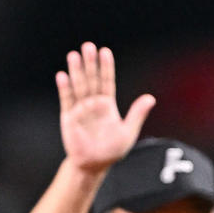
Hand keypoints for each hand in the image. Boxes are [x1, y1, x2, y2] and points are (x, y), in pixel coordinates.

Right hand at [57, 43, 155, 173]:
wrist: (92, 166)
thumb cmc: (111, 151)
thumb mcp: (128, 133)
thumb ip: (137, 114)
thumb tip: (150, 98)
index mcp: (108, 105)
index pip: (107, 81)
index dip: (106, 67)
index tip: (105, 51)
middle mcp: (93, 104)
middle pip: (91, 79)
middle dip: (90, 63)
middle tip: (88, 46)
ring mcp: (80, 110)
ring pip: (78, 86)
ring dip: (76, 71)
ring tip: (73, 55)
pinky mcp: (68, 119)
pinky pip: (66, 101)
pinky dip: (64, 89)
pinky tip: (62, 76)